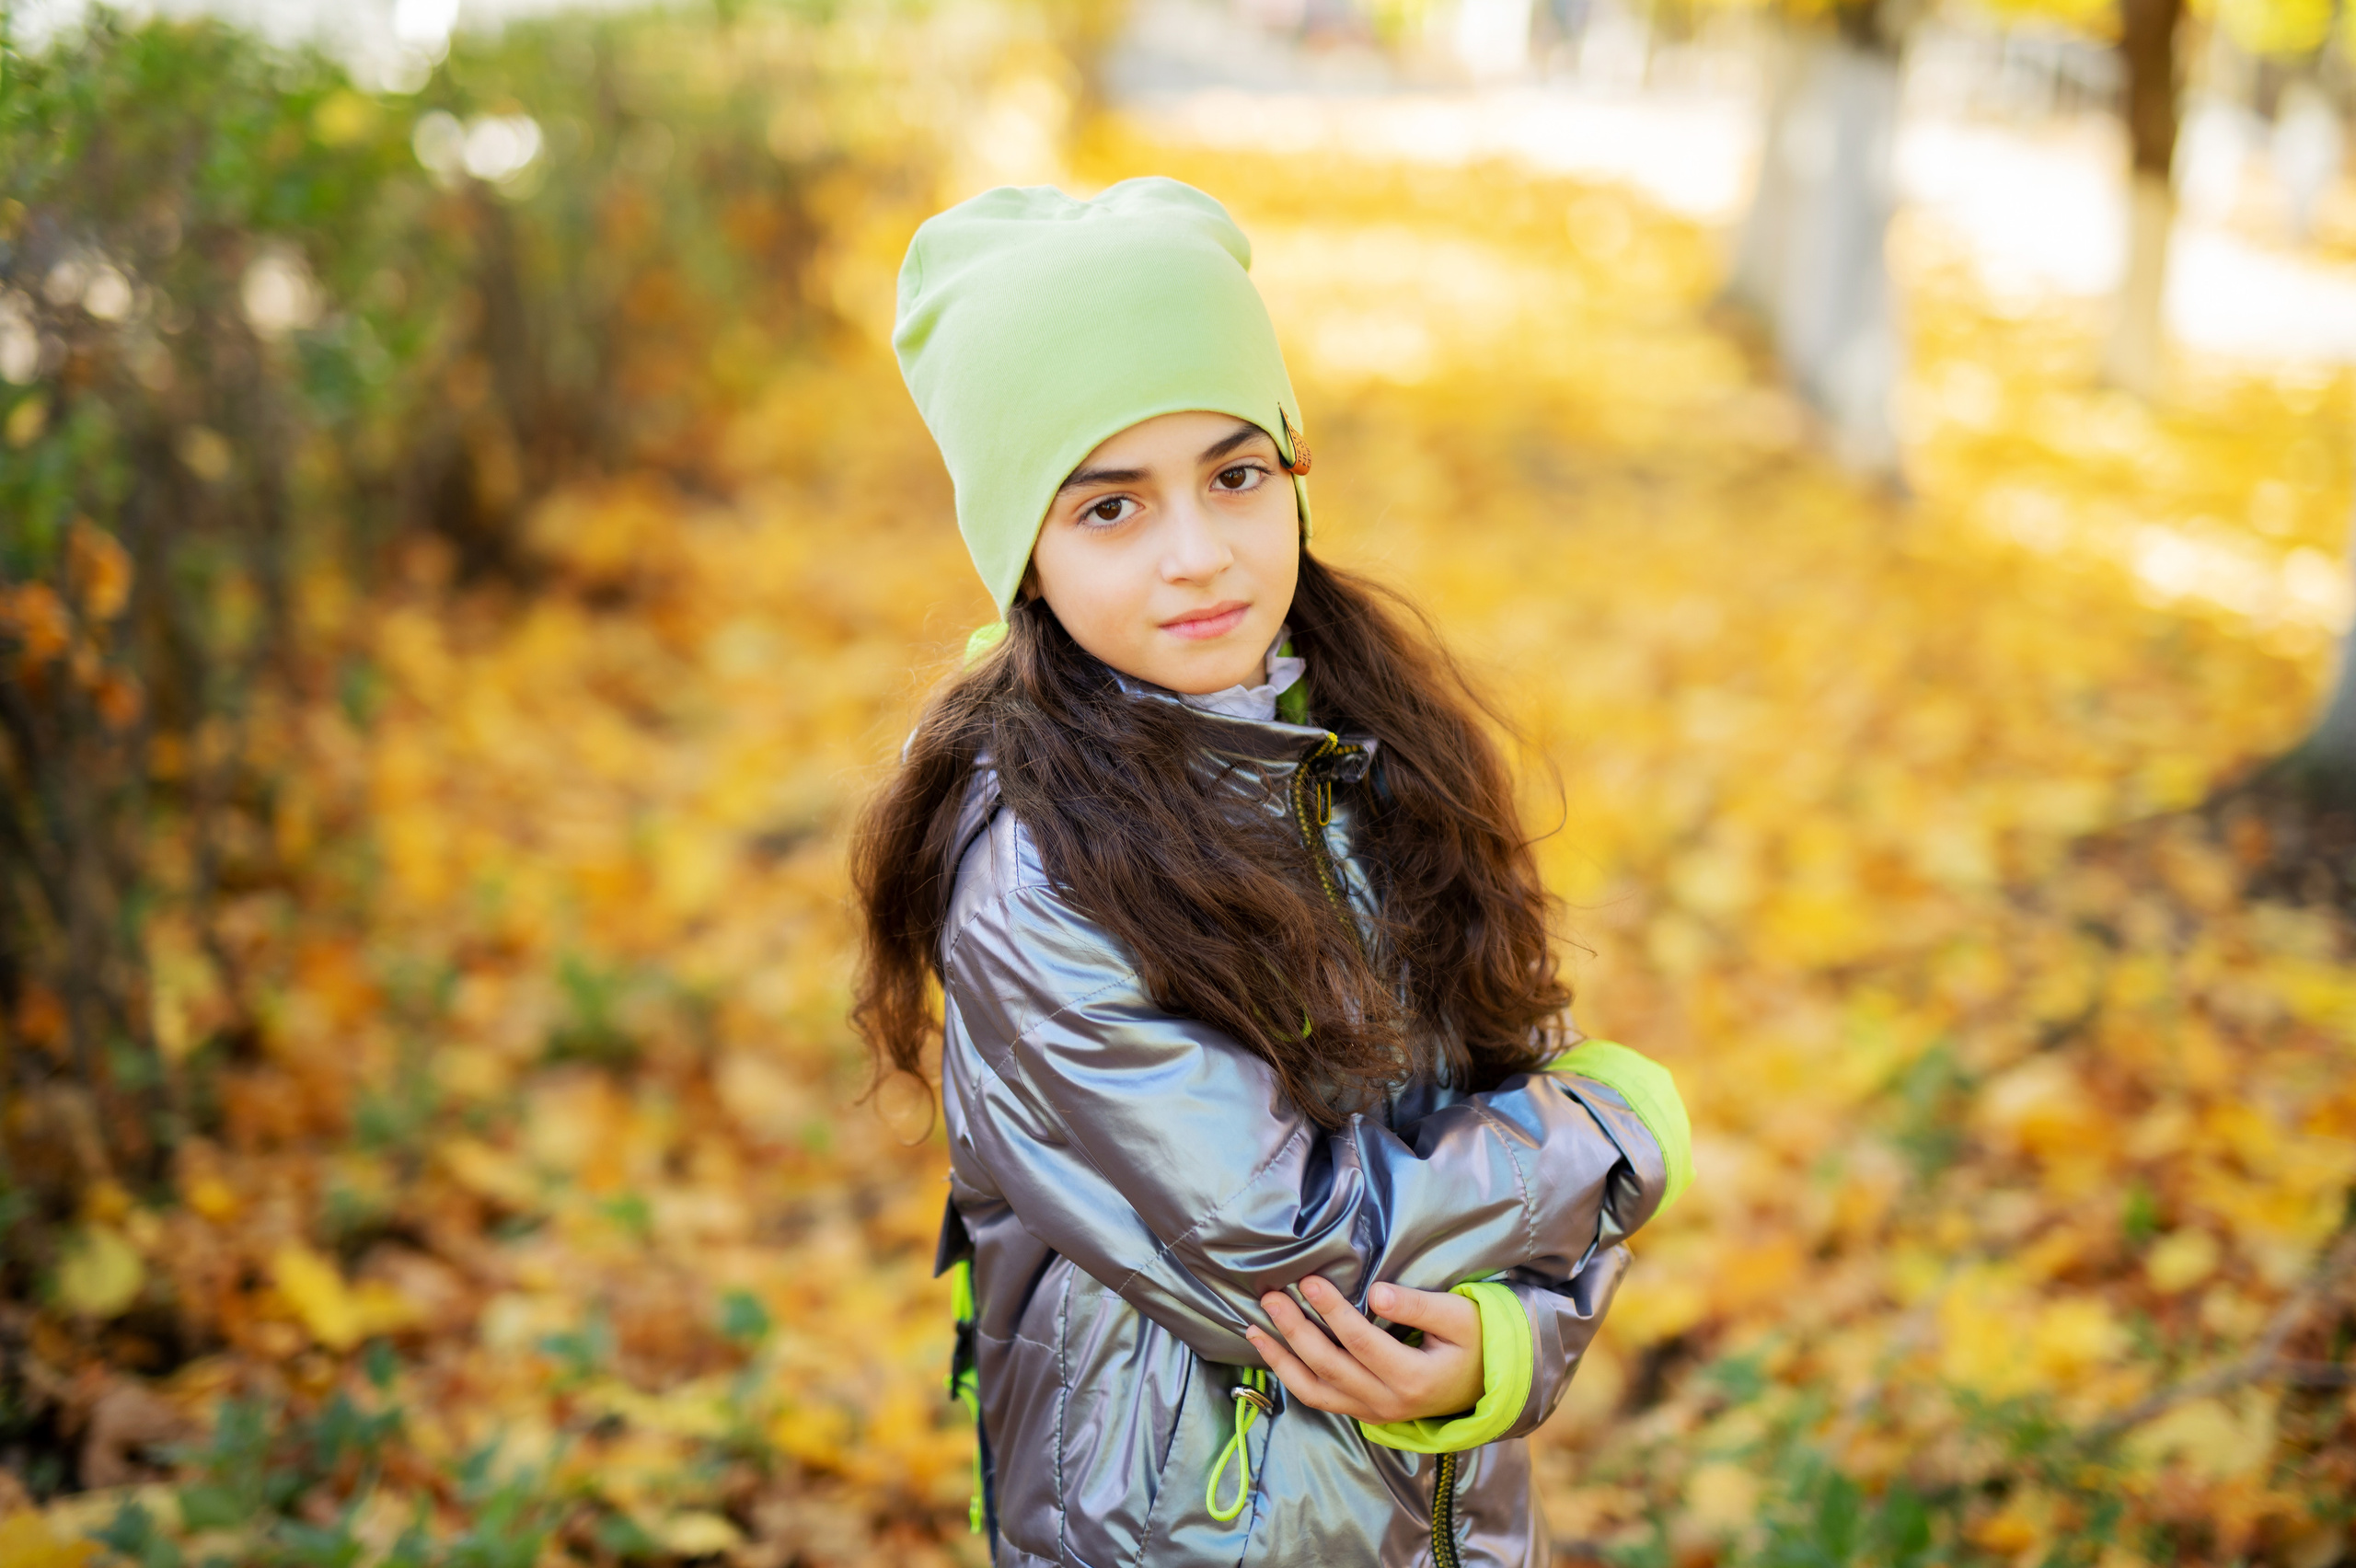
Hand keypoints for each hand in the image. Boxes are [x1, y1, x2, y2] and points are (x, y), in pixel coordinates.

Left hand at [1244, 1276, 1483, 1423]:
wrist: (1486, 1385)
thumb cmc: (1474, 1343)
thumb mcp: (1459, 1317)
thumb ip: (1418, 1305)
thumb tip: (1375, 1292)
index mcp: (1412, 1378)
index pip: (1361, 1341)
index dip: (1332, 1311)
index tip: (1309, 1280)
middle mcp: (1386, 1402)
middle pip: (1329, 1366)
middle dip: (1295, 1329)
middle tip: (1271, 1296)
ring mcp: (1372, 1412)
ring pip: (1314, 1391)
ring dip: (1281, 1359)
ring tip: (1253, 1328)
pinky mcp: (1363, 1411)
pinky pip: (1319, 1398)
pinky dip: (1290, 1376)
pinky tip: (1271, 1351)